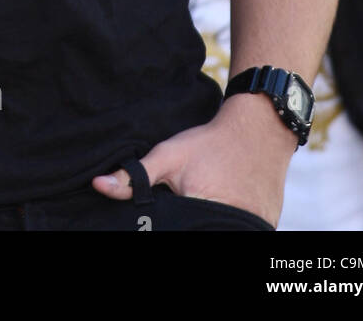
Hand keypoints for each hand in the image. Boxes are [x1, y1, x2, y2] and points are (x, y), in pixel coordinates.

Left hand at [90, 93, 295, 226]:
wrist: (259, 131)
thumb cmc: (209, 144)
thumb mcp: (169, 155)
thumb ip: (135, 176)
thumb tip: (98, 185)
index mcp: (197, 212)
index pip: (171, 229)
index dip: (166, 223)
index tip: (172, 208)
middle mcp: (225, 224)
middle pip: (195, 229)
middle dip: (186, 221)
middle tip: (187, 203)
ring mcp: (250, 228)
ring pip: (216, 229)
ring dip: (208, 221)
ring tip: (204, 199)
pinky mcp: (265, 227)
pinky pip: (239, 231)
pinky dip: (227, 222)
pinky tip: (223, 207)